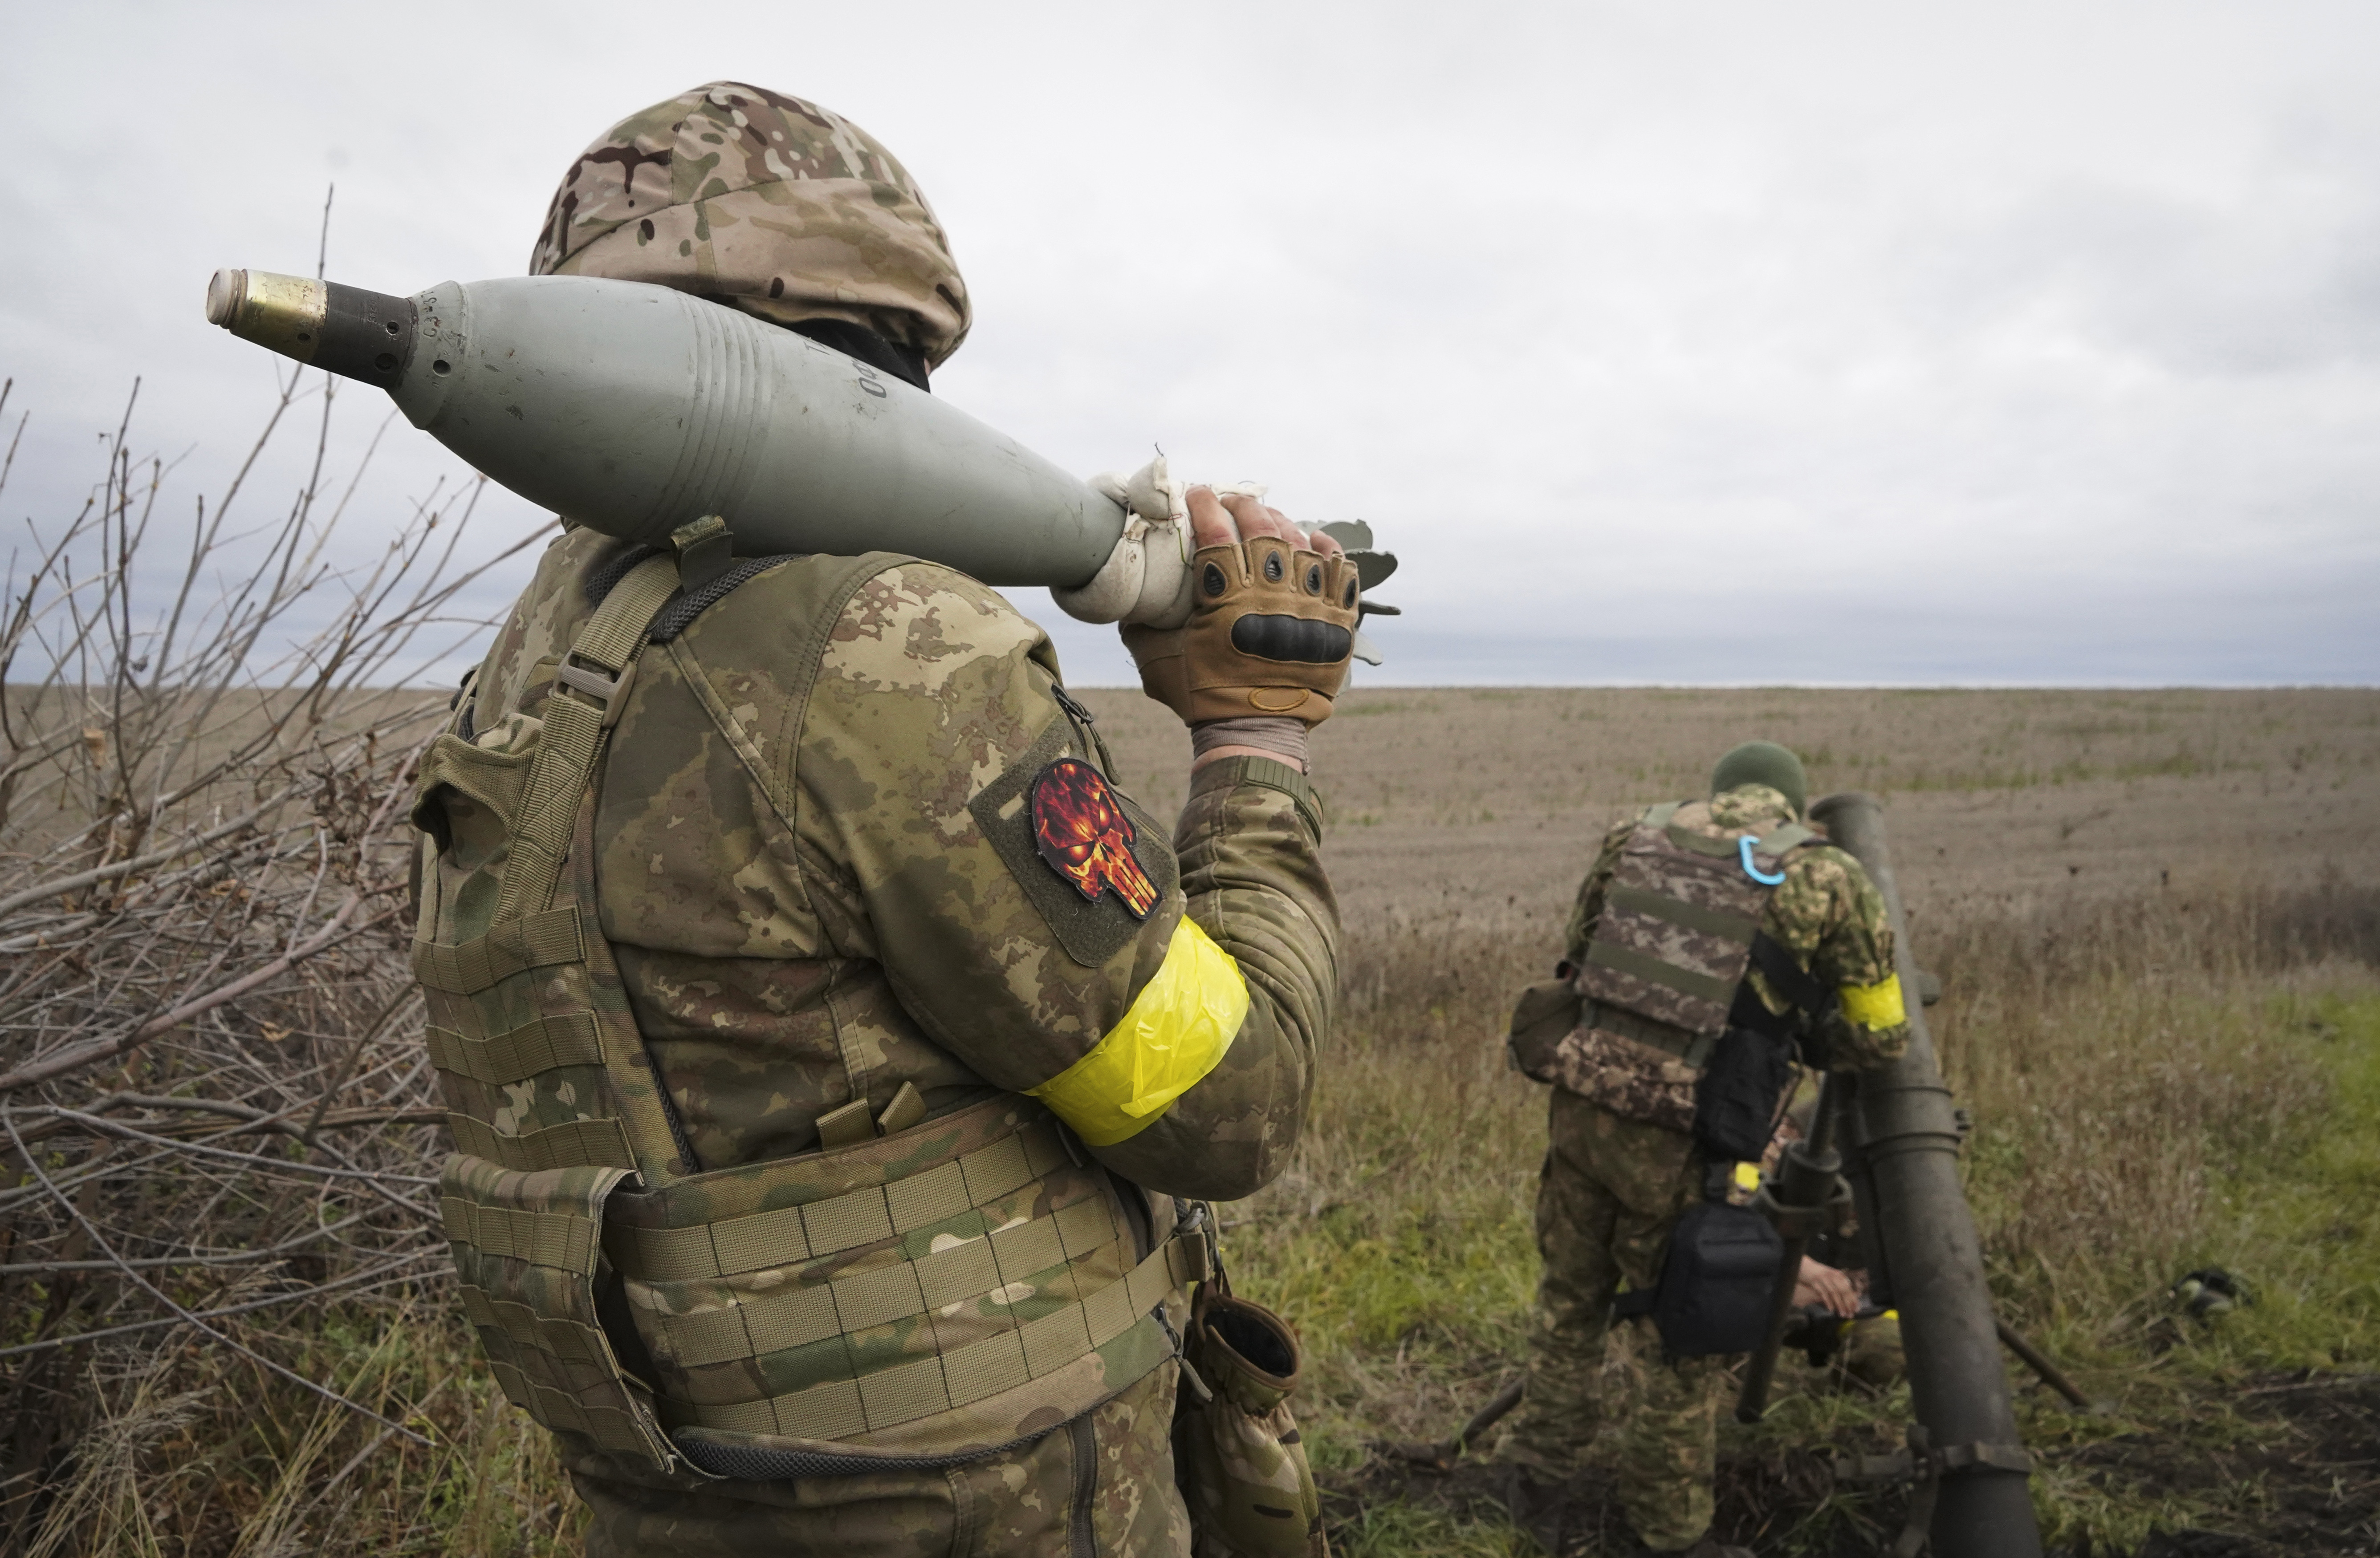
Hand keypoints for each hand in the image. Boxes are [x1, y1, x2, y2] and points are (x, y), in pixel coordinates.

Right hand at [1121, 486, 1360, 738]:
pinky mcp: (1336, 625)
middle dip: (1243, 506)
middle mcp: (1273, 598)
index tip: (1198, 494)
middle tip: (1230, 502)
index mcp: (1228, 602)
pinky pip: (1342, 573)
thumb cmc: (1202, 697)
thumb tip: (1127, 593)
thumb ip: (1140, 622)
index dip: (1206, 507)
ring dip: (1282, 523)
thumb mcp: (1157, 659)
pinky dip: (1329, 552)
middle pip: (1263, 529)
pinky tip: (1314, 542)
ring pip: (1302, 544)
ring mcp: (1310, 608)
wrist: (1254, 736)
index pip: (1217, 534)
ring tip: (1267, 519)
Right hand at [1793, 1256, 1858, 1317]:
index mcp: (1839, 1275)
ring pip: (1834, 1293)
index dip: (1853, 1299)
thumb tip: (1852, 1298)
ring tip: (1842, 1314)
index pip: (1849, 1288)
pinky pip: (1823, 1293)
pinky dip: (1828, 1302)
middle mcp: (1833, 1276)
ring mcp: (1824, 1278)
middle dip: (1848, 1304)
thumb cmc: (1820, 1274)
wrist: (1805, 1266)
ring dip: (1839, 1304)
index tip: (1856, 1309)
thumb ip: (1840, 1285)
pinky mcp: (1815, 1281)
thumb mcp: (1832, 1277)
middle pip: (1843, 1291)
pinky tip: (1831, 1309)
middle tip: (1850, 1314)